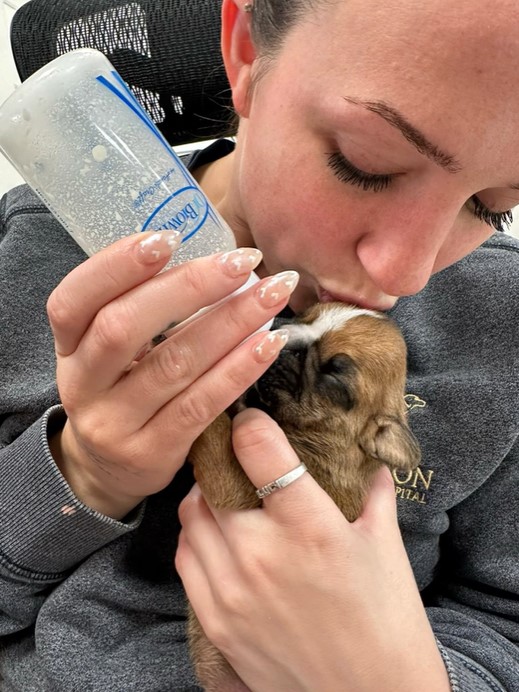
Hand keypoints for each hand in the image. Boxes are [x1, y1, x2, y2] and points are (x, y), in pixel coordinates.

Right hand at [47, 231, 297, 518]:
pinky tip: (270, 342)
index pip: (72, 301)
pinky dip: (239, 368)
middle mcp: (82, 385)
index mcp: (68, 347)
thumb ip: (139, 308)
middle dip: (189, 287)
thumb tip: (209, 254)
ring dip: (230, 322)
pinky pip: (201, 404)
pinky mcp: (152, 453)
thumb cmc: (122, 390)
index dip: (116, 266)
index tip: (170, 236)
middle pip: (124, 327)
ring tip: (272, 294)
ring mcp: (114, 424)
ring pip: (174, 364)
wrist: (109, 470)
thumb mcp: (108, 351)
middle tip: (243, 261)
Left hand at [176, 409, 449, 691]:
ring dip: (205, 497)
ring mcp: (232, 590)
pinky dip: (195, 538)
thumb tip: (365, 456)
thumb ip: (372, 491)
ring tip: (227, 496)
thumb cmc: (386, 619)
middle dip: (222, 461)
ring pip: (190, 515)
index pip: (258, 449)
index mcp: (310, 527)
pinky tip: (218, 537)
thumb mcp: (385, 545)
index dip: (250, 425)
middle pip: (212, 480)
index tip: (252, 421)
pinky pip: (185, 558)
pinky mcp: (215, 620)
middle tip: (236, 459)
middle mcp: (262, 554)